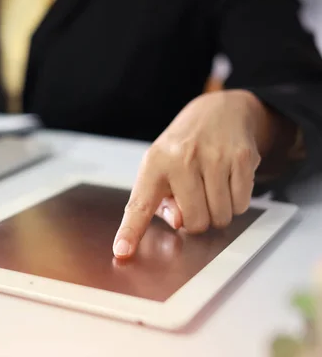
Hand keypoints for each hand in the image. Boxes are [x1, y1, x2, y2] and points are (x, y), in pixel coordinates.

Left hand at [113, 90, 283, 258]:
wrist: (218, 111)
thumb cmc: (183, 148)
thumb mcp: (161, 168)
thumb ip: (161, 202)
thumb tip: (179, 222)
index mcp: (154, 163)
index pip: (140, 205)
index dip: (130, 231)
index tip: (122, 250)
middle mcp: (181, 158)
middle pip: (194, 222)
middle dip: (197, 219)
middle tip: (196, 198)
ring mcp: (213, 157)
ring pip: (220, 216)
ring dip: (218, 211)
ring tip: (211, 187)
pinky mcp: (241, 158)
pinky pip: (241, 204)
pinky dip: (236, 201)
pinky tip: (228, 181)